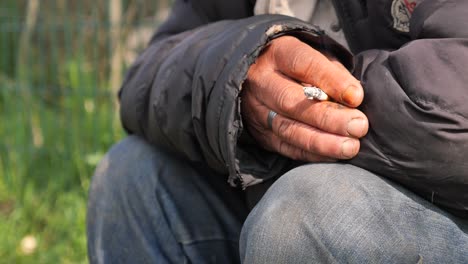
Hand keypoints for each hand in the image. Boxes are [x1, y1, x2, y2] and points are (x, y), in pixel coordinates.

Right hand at [241, 36, 367, 160]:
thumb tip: (353, 98)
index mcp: (278, 54)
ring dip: (321, 141)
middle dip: (328, 117)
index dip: (331, 81)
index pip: (303, 64)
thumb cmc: (299, 66)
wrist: (258, 78)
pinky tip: (332, 155)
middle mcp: (261, 81)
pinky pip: (284, 147)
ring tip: (349, 147)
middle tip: (357, 126)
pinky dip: (310, 153)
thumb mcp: (315, 55)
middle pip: (291, 101)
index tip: (356, 97)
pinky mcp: (259, 133)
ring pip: (287, 128)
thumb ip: (333, 72)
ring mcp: (256, 110)